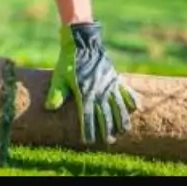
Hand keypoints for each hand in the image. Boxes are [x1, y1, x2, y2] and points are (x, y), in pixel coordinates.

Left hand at [46, 22, 141, 144]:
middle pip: (104, 114)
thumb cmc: (69, 61)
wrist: (83, 43)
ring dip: (121, 119)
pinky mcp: (114, 77)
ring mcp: (109, 85)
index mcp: (85, 92)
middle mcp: (99, 91)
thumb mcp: (59, 77)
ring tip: (123, 131)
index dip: (87, 129)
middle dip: (106, 129)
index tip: (88, 141)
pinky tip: (137, 108)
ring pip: (118, 106)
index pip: (87, 116)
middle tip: (108, 142)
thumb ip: (56, 93)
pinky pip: (125, 90)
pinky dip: (131, 99)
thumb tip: (50, 108)